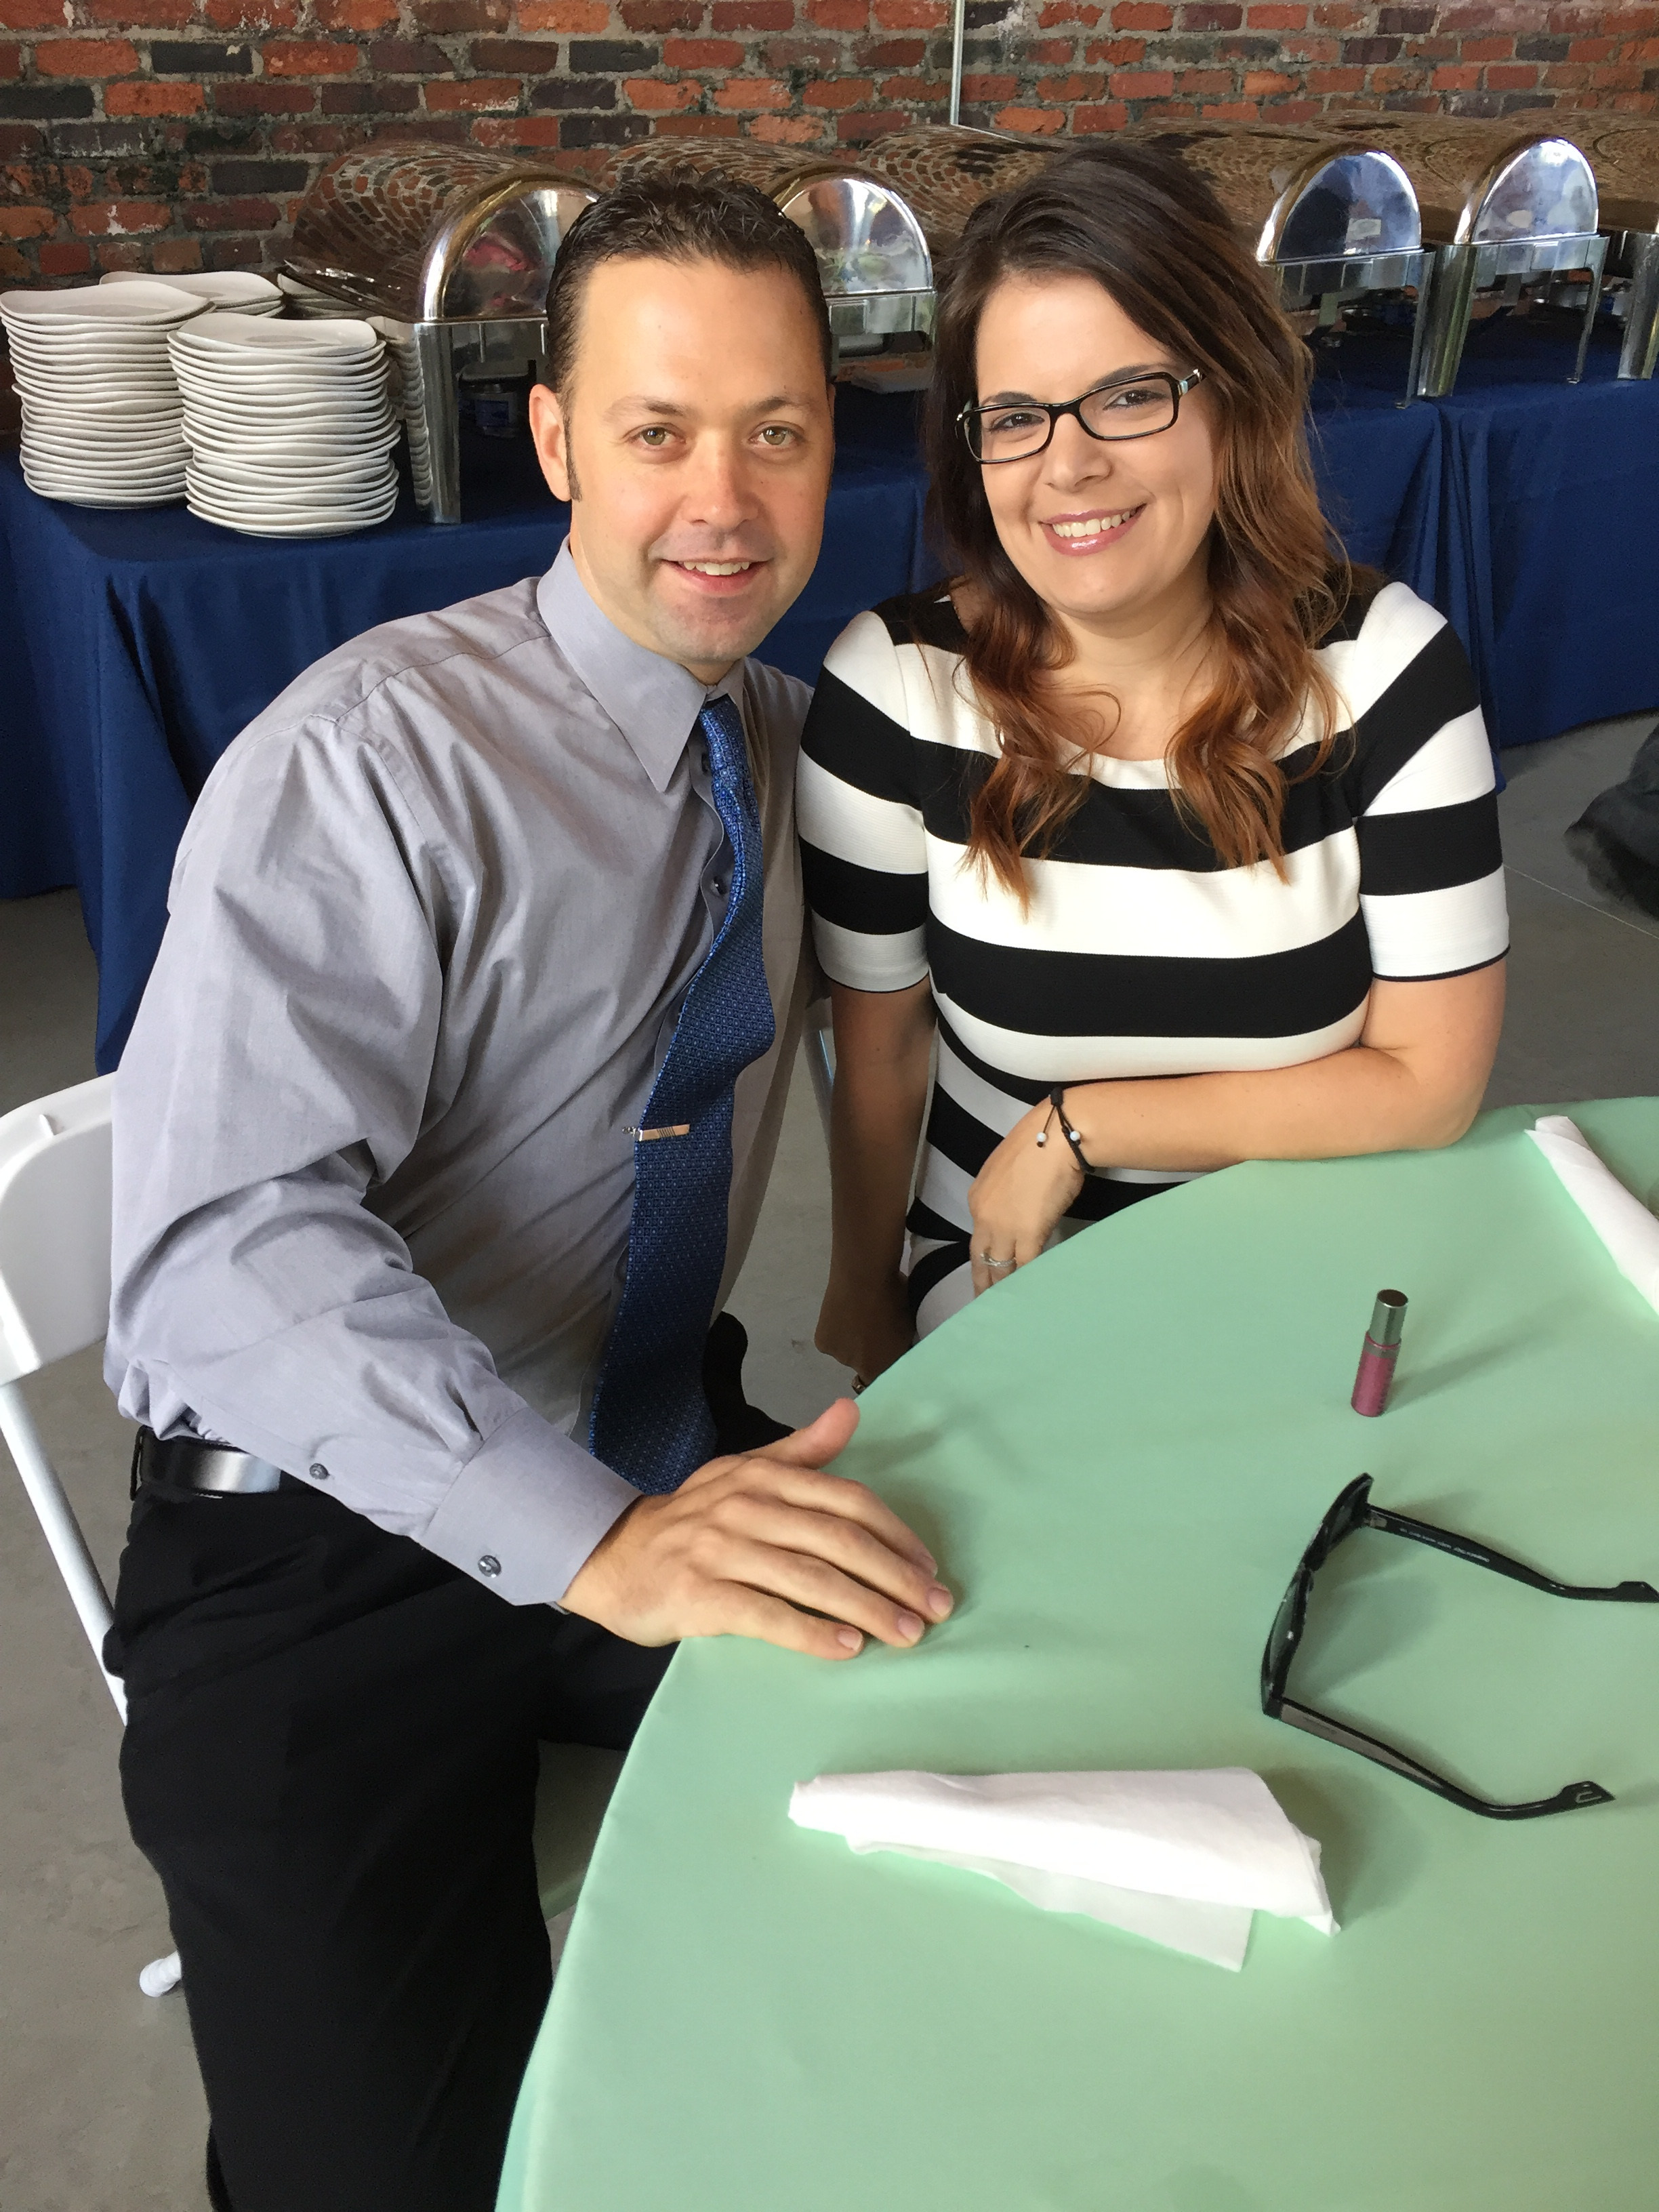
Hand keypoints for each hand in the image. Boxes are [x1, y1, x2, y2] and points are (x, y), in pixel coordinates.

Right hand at [559, 1398, 953, 1659]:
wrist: (612, 1556)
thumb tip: (851, 1412)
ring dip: (867, 1609)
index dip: (895, 1534)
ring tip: (905, 1634)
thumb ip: (802, 1451)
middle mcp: (747, 1506)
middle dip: (895, 1577)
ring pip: (811, 1579)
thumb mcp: (744, 1473)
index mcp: (765, 1477)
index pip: (847, 1500)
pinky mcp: (699, 1595)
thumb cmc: (691, 1520)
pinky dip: (811, 1632)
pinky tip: (846, 1647)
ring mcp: (721, 1550)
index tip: (928, 1569)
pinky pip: (766, 1615)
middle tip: (934, 1610)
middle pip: (839, 1540)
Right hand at [815, 1271, 914, 1383]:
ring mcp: (840, 1358)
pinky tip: (841, 1312)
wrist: (863, 1275)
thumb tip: (898, 1348)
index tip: (888, 1345)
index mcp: (886, 1364)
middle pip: (865, 1365)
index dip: (886, 1361)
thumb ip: (901, 1344)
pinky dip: (835, 1332)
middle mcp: (862, 1368)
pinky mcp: (823, 1344)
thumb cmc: (894, 1295)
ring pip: (847, 1353)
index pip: (887, 1375)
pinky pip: (832, 1342)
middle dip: (868, 1351)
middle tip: (872, 1325)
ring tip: (855, 1314)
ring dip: (850, 1340)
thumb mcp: (907, 1324)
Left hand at [966, 1098, 1084, 1295]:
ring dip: (1000, 1288)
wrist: (1054, 1137)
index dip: (983, 1255)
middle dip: (981, 1281)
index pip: (978, 1235)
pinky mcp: (1028, 1235)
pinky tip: (1026, 1294)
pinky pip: (1023, 1265)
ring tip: (1001, 1307)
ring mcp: (1004, 1228)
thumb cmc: (1038, 1146)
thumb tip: (1019, 1207)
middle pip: (980, 1257)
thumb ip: (1006, 1194)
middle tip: (982, 1302)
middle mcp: (984, 1216)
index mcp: (978, 1198)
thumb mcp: (1008, 1171)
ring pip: (998, 1266)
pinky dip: (1024, 1281)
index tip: (986, 1268)